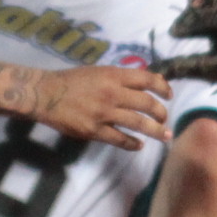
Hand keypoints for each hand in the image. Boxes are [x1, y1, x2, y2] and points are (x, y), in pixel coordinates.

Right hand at [36, 65, 170, 149]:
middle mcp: (113, 93)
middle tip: (165, 119)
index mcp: (114, 75)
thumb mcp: (99, 71)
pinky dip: (133, 143)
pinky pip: (120, 139)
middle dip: (161, 113)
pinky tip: (139, 145)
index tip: (169, 96)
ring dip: (155, 131)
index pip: (147, 80)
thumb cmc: (72, 80)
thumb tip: (148, 82)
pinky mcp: (95, 130)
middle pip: (147, 103)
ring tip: (165, 135)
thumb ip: (121, 77)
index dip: (163, 87)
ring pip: (138, 123)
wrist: (47, 94)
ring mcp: (104, 113)